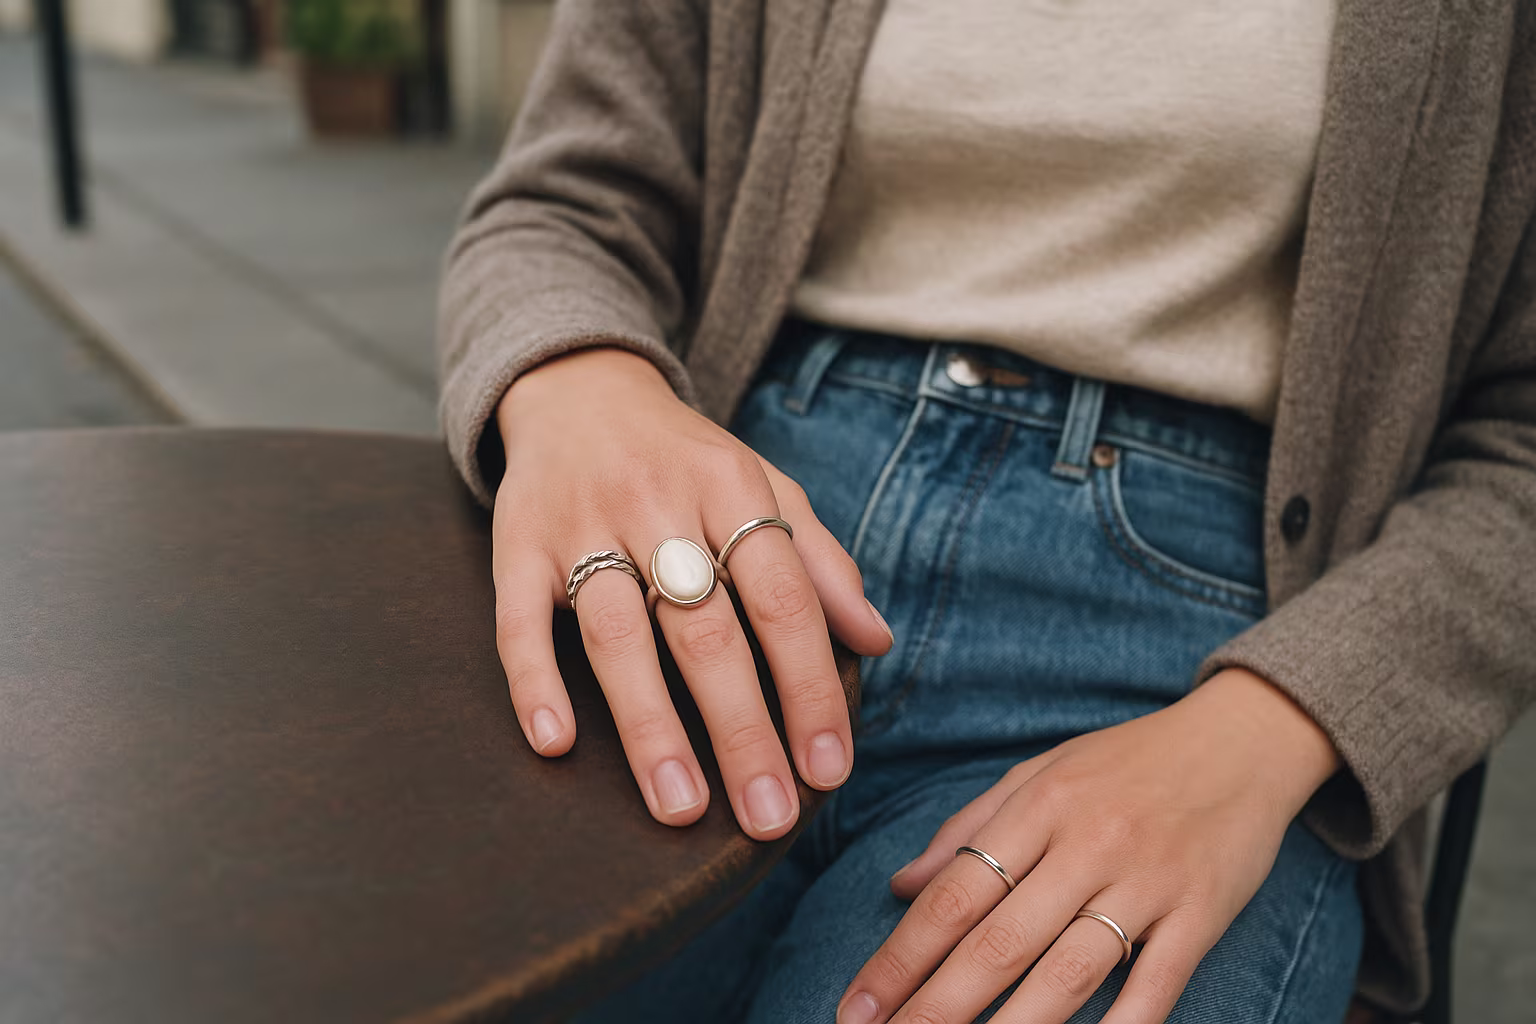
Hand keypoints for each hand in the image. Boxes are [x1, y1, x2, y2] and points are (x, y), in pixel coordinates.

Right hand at [490, 345, 893, 839]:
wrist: (580, 391)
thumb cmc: (686, 460)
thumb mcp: (764, 488)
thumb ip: (820, 562)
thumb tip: (877, 641)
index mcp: (730, 486)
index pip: (783, 598)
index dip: (810, 687)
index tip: (828, 768)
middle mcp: (656, 501)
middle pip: (706, 628)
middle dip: (743, 730)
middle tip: (767, 816)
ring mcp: (581, 523)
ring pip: (617, 634)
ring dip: (651, 726)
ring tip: (680, 809)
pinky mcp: (515, 543)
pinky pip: (518, 618)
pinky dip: (534, 680)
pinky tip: (554, 743)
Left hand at [837, 669, 1338, 1023]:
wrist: (1240, 740)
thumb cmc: (1126, 761)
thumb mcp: (1038, 773)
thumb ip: (967, 828)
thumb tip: (900, 885)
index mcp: (1038, 807)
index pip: (954, 894)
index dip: (900, 956)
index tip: (857, 1005)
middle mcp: (1087, 844)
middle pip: (999, 940)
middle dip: (935, 1004)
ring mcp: (1147, 881)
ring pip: (1068, 970)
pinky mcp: (1202, 913)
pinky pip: (1157, 982)